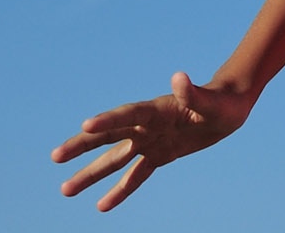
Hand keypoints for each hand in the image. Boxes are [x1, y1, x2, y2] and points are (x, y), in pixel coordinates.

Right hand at [50, 71, 251, 210]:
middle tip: (55, 157)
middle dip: (82, 146)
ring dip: (90, 174)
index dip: (108, 119)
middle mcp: (146, 125)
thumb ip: (192, 93)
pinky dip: (120, 191)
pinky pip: (135, 176)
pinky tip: (101, 207)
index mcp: (156, 108)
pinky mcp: (159, 156)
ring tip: (65, 190)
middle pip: (108, 136)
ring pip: (114, 160)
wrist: (228, 107)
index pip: (128, 114)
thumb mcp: (211, 101)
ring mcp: (150, 141)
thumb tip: (178, 77)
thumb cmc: (221, 101)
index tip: (86, 124)